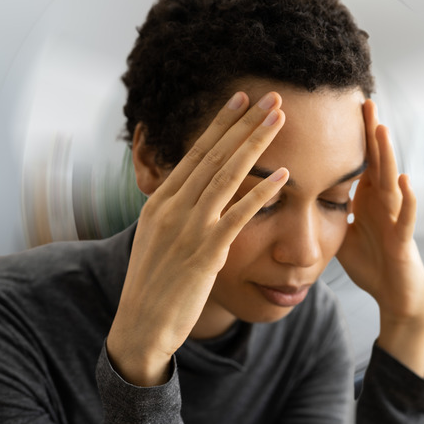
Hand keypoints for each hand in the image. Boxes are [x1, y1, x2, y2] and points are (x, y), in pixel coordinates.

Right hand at [106, 92, 288, 385]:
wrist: (140, 325)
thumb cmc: (152, 284)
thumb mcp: (156, 238)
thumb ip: (175, 212)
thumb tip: (193, 193)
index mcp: (160, 201)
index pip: (195, 152)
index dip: (221, 124)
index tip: (240, 100)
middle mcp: (172, 207)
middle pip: (215, 155)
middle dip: (245, 123)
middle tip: (271, 97)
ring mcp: (188, 228)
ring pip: (227, 175)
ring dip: (256, 144)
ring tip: (279, 120)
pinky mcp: (205, 252)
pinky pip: (239, 216)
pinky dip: (262, 193)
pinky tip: (283, 176)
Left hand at [336, 99, 423, 376]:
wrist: (395, 294)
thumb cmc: (371, 262)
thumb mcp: (342, 232)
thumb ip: (327, 210)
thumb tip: (297, 196)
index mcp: (367, 198)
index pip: (358, 160)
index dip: (351, 136)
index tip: (340, 107)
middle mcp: (383, 202)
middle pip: (376, 161)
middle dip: (370, 132)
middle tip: (364, 100)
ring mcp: (395, 218)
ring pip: (392, 181)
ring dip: (388, 155)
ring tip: (382, 128)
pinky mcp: (403, 240)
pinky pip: (406, 217)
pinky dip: (407, 199)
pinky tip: (405, 181)